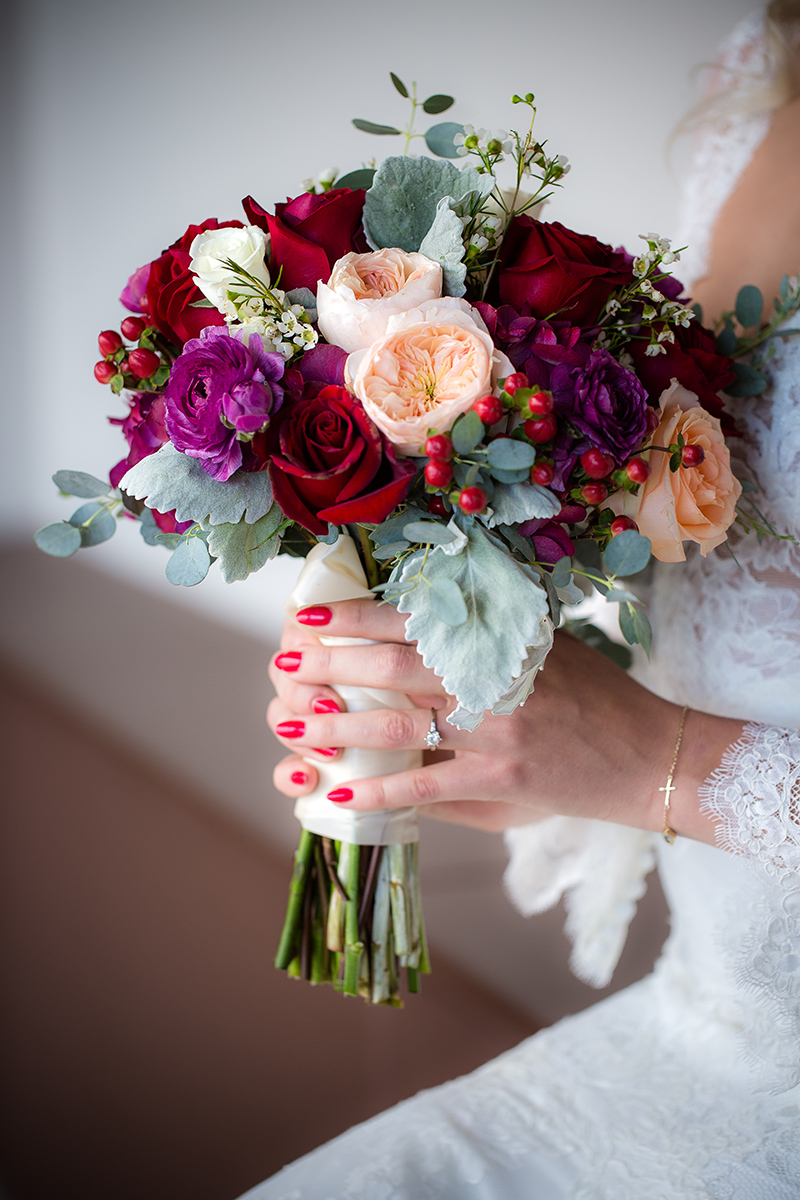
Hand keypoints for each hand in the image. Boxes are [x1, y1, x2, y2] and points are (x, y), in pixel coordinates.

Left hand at [267, 600, 742, 841]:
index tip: (310, 615)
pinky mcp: (504, 777)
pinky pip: (428, 783)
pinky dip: (381, 789)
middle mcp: (494, 676)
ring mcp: (498, 728)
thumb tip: (414, 637)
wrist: (652, 754)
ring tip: (293, 726)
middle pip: (393, 665)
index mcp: (500, 639)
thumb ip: (487, 647)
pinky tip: (340, 791)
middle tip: (283, 665)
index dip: (356, 614)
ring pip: (399, 723)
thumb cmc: (598, 700)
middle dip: (330, 665)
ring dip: (338, 725)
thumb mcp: (548, 650)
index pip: (415, 618)